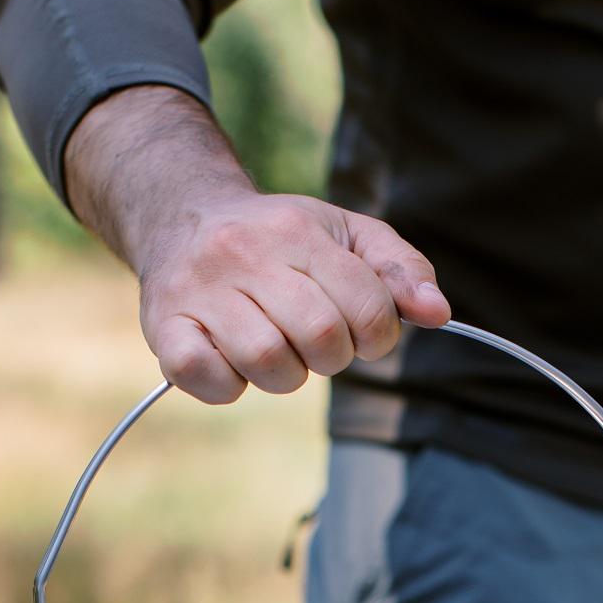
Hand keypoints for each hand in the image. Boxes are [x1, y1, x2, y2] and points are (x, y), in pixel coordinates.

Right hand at [139, 190, 449, 403]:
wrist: (183, 216)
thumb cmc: (280, 238)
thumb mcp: (345, 235)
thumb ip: (400, 270)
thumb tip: (439, 313)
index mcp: (297, 231)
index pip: (368, 306)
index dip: (377, 335)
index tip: (361, 331)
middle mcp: (243, 254)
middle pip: (321, 337)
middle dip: (332, 355)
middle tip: (314, 341)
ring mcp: (199, 290)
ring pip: (268, 363)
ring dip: (284, 374)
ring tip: (275, 349)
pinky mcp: (163, 326)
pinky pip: (205, 377)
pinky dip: (228, 385)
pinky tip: (232, 363)